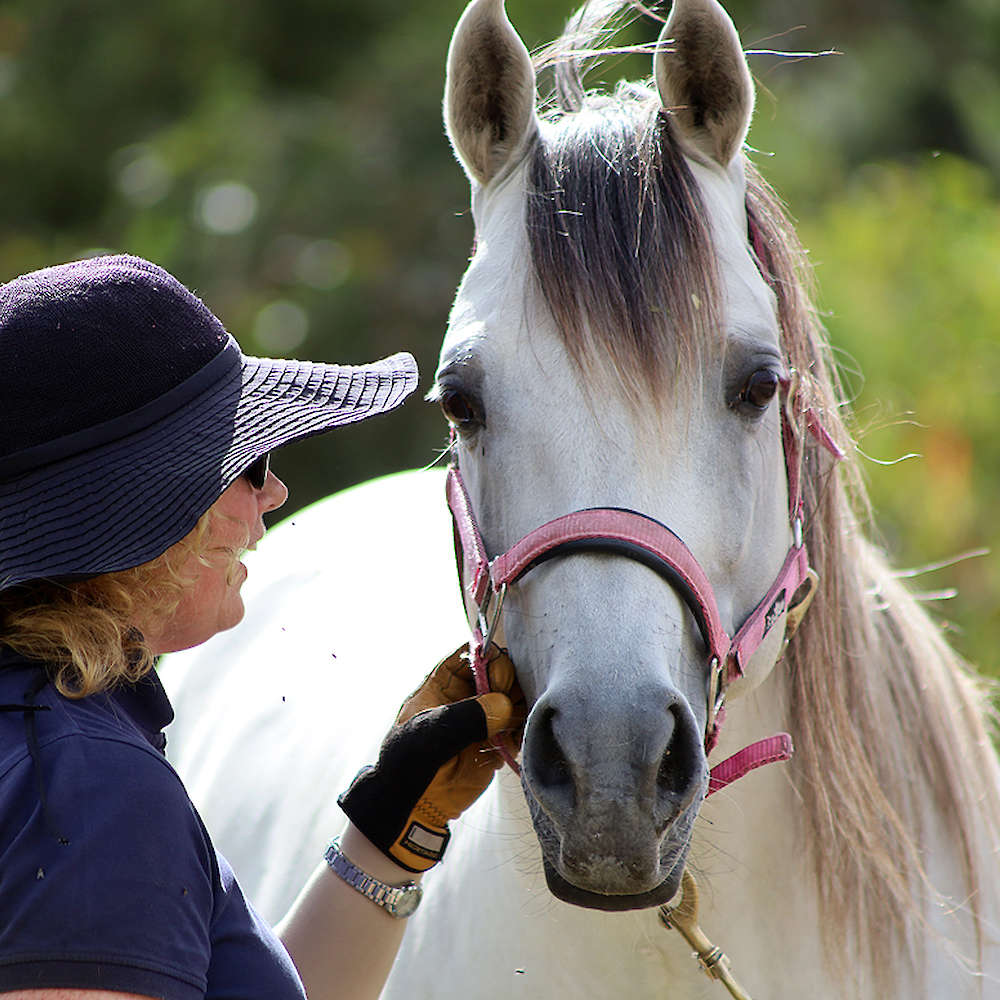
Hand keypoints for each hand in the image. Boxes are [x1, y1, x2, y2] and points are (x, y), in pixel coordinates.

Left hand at [338, 644, 524, 871]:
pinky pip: (518, 728)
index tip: (496, 682)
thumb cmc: (407, 763)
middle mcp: (467, 695)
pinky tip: (509, 748)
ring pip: (514, 699)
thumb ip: (464, 718)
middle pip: (501, 673)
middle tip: (508, 708)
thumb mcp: (427, 736)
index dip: (489, 661)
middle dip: (510, 687)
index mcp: (443, 683)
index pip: (474, 655)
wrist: (410, 807)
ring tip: (509, 733)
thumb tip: (503, 704)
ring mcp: (483, 718)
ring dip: (518, 712)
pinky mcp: (495, 742)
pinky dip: (520, 735)